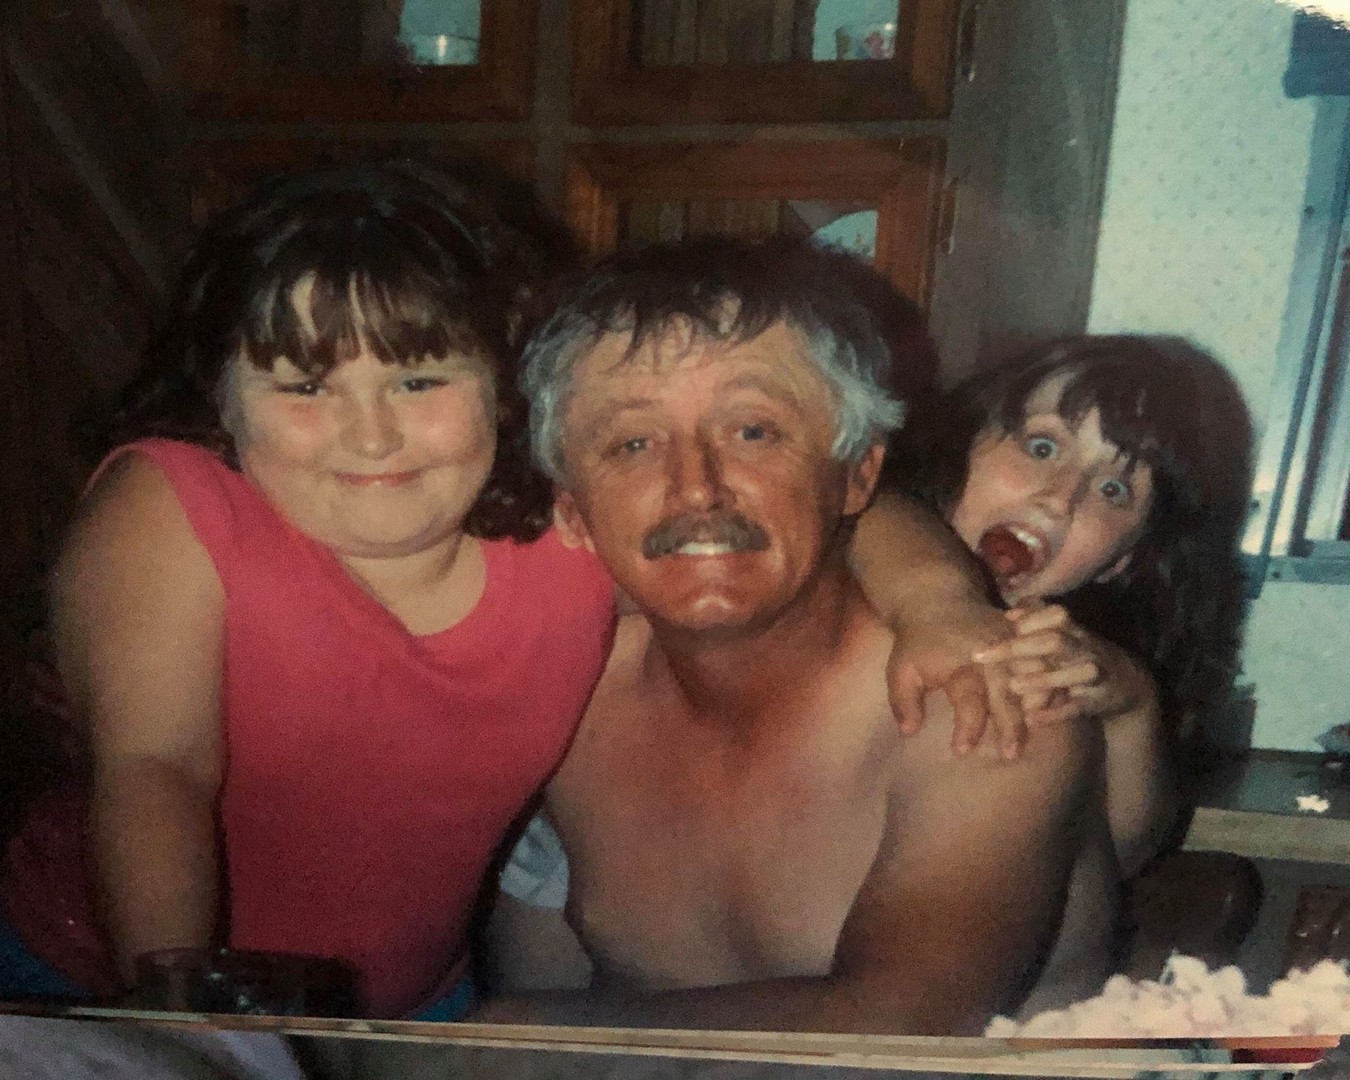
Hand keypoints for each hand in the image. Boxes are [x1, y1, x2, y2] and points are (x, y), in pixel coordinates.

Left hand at [886, 599, 1037, 759]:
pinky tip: (1048, 710)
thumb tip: (909, 732)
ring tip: (1037, 733)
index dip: (967, 726)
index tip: (961, 751)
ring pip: (1031, 678)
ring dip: (1035, 706)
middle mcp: (991, 654)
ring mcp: (1011, 645)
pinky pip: (1042, 664)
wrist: (938, 600)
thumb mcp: (901, 669)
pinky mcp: (1022, 640)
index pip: (969, 699)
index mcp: (961, 662)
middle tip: (1011, 754)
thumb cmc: (918, 643)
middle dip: (1010, 724)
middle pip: (1006, 692)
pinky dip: (1047, 686)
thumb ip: (904, 701)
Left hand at [972, 603, 1145, 724]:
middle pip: (1054, 641)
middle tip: (980, 656)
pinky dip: (1055, 713)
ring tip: (1012, 686)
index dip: (1026, 620)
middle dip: (1018, 647)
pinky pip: (1077, 707)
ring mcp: (1095, 674)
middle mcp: (1085, 648)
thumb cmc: (1081, 655)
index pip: (1052, 616)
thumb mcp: (1064, 635)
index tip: (998, 625)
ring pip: (1073, 673)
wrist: (1128, 684)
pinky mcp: (1098, 701)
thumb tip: (1010, 613)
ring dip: (1042, 679)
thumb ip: (1038, 622)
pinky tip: (1031, 718)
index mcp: (1074, 630)